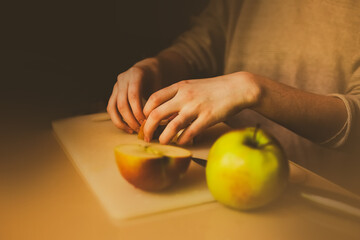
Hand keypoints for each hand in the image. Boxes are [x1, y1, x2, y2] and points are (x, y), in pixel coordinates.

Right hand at [107, 58, 160, 132]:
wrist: (148, 69)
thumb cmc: (157, 79)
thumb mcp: (160, 85)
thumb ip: (159, 100)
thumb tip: (161, 120)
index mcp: (135, 75)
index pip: (133, 96)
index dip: (138, 111)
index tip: (146, 122)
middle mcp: (123, 79)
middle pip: (122, 103)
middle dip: (131, 119)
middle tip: (141, 129)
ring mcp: (116, 86)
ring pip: (112, 107)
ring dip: (122, 122)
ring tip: (133, 130)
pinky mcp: (113, 93)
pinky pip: (111, 109)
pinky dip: (117, 120)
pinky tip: (128, 128)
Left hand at [142, 72, 260, 144]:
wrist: (237, 88)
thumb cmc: (214, 88)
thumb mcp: (192, 87)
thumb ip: (177, 97)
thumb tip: (164, 114)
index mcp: (180, 87)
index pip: (153, 99)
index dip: (145, 111)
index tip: (144, 120)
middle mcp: (185, 97)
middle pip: (156, 114)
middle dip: (147, 128)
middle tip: (146, 137)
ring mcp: (196, 108)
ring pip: (171, 126)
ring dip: (163, 138)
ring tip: (162, 142)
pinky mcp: (208, 118)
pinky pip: (190, 133)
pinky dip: (183, 140)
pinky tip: (182, 142)